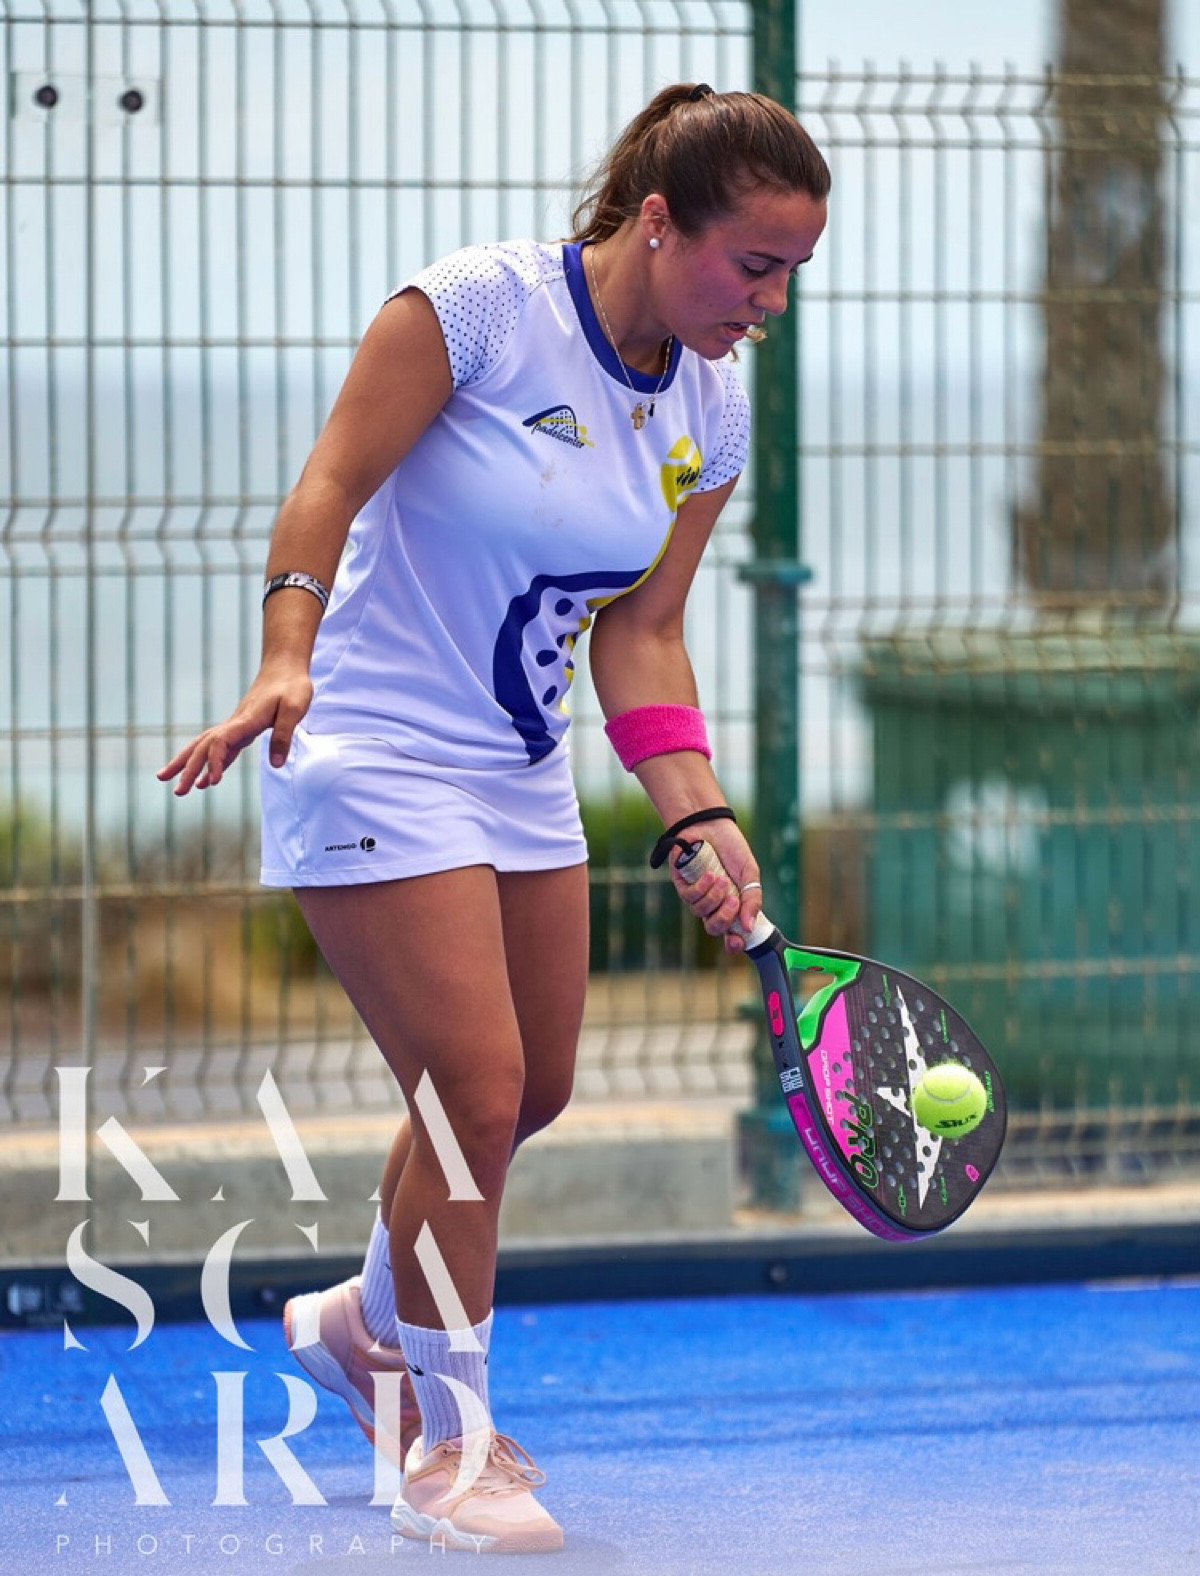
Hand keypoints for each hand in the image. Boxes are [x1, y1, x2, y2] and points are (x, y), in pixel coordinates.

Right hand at [157, 660, 312, 794]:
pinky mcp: (241, 729)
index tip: (214, 782)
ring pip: (204, 746)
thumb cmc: (292, 686)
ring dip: (188, 765)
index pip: (221, 742)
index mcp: (246, 720)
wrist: (285, 667)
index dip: (214, 761)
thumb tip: (276, 765)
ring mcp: (235, 726)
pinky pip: (219, 749)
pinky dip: (210, 764)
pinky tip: (206, 782)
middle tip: (178, 792)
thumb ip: (284, 735)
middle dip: (188, 769)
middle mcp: (235, 723)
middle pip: (204, 746)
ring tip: (172, 784)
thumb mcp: (295, 709)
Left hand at [669, 821, 762, 952]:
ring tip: (721, 879)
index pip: (731, 932)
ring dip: (714, 898)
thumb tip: (749, 927)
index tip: (737, 942)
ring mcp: (697, 895)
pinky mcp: (682, 885)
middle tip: (733, 901)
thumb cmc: (732, 849)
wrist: (711, 825)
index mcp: (731, 904)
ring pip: (701, 913)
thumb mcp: (750, 874)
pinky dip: (701, 888)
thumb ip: (752, 900)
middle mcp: (713, 904)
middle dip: (724, 918)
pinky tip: (709, 874)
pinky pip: (689, 897)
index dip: (733, 943)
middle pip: (714, 928)